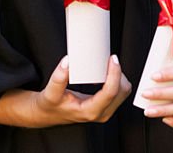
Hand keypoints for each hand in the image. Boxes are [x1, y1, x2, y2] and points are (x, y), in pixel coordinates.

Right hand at [0, 55, 130, 126]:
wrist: (48, 113)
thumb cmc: (50, 105)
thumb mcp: (50, 92)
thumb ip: (58, 77)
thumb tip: (68, 62)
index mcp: (89, 111)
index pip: (110, 92)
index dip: (114, 73)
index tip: (112, 59)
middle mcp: (100, 113)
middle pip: (121, 91)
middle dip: (118, 73)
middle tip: (108, 59)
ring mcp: (105, 111)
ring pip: (123, 91)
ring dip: (118, 76)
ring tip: (107, 65)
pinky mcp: (105, 106)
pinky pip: (120, 91)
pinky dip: (117, 80)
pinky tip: (107, 73)